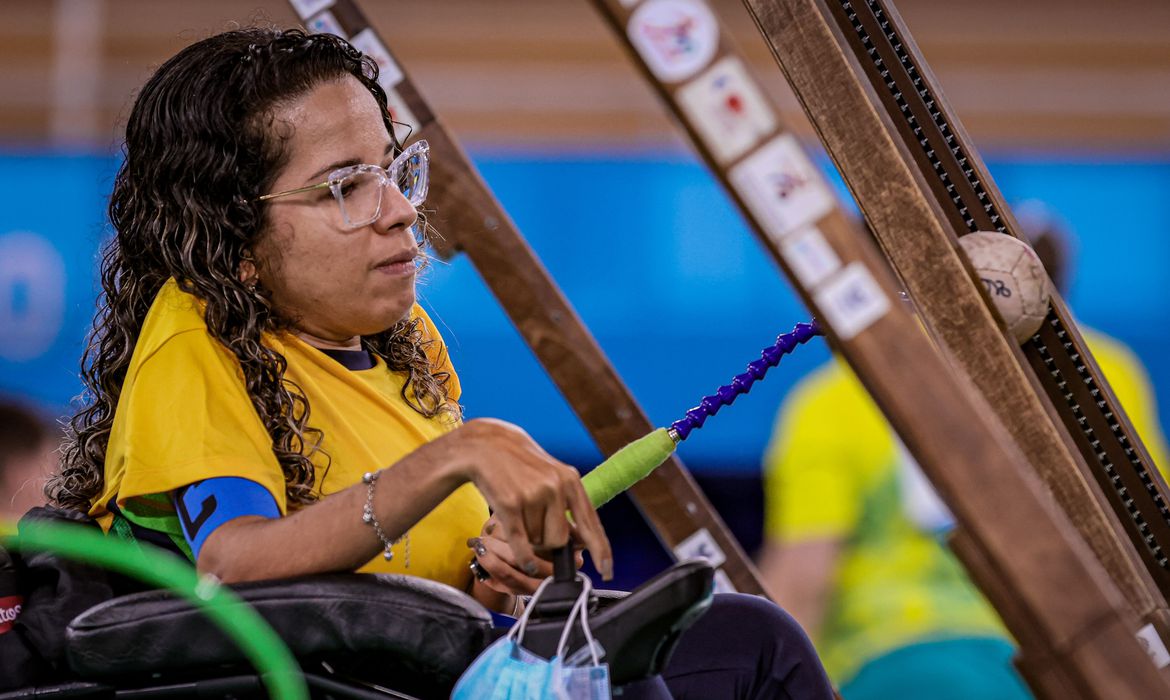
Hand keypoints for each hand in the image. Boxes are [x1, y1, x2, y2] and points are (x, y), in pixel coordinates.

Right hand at [443, 418, 612, 580]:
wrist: (486, 444)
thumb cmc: (522, 465)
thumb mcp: (553, 477)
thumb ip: (569, 507)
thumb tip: (583, 543)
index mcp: (571, 481)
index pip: (591, 523)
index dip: (601, 551)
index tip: (607, 571)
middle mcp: (555, 487)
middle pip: (560, 540)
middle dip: (547, 542)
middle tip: (533, 524)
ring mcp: (533, 494)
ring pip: (537, 541)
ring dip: (528, 537)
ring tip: (518, 513)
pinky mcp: (509, 503)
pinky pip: (521, 543)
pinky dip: (524, 556)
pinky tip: (524, 559)